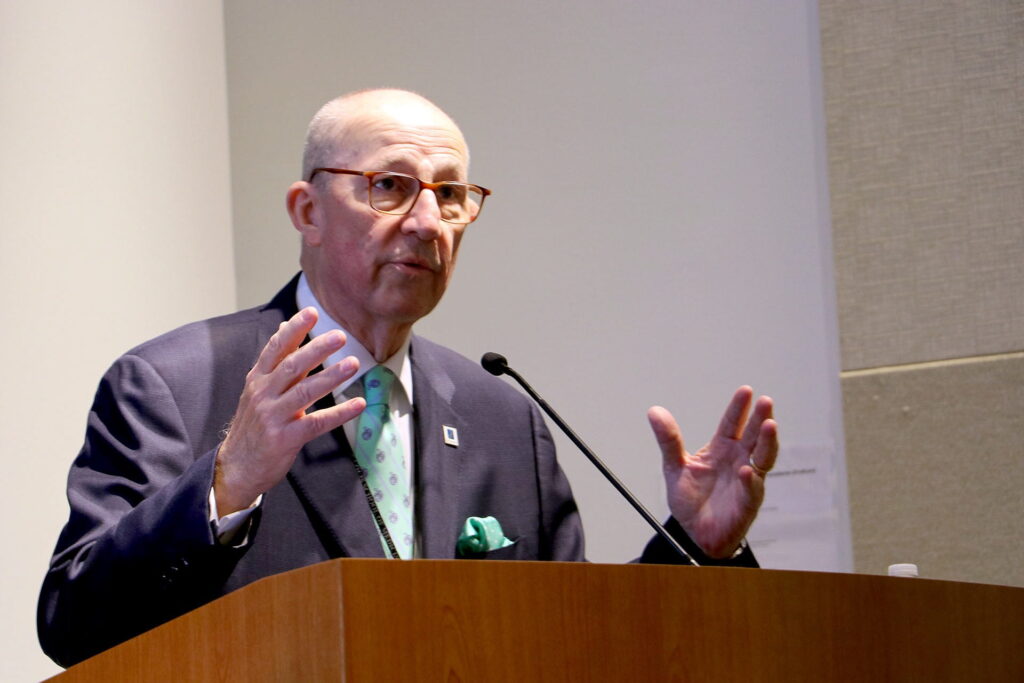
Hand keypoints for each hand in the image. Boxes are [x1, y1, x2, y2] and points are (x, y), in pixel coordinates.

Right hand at [214, 307, 364, 514]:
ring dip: (331, 377)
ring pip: (305, 391)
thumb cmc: (254, 424)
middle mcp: (263, 394)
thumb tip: (285, 327)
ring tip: (354, 364)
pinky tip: (359, 404)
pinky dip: (340, 413)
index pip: (276, 348)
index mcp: (258, 379)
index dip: (294, 330)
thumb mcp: (258, 389)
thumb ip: (276, 361)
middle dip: (316, 349)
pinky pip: (317, 423)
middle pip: (292, 366)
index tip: (312, 313)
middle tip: (340, 337)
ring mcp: (273, 417)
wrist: (237, 466)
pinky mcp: (285, 438)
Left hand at [649, 386, 777, 557]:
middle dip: (761, 418)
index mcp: (721, 449)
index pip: (732, 424)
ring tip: (770, 425)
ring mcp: (746, 480)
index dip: (739, 408)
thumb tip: (654, 411)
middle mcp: (738, 460)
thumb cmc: (690, 500)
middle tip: (765, 401)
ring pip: (763, 457)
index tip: (745, 391)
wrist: (695, 533)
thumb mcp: (674, 467)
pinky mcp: (747, 502)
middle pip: (754, 435)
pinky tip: (746, 470)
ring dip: (768, 442)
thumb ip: (668, 440)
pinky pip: (751, 490)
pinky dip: (749, 480)